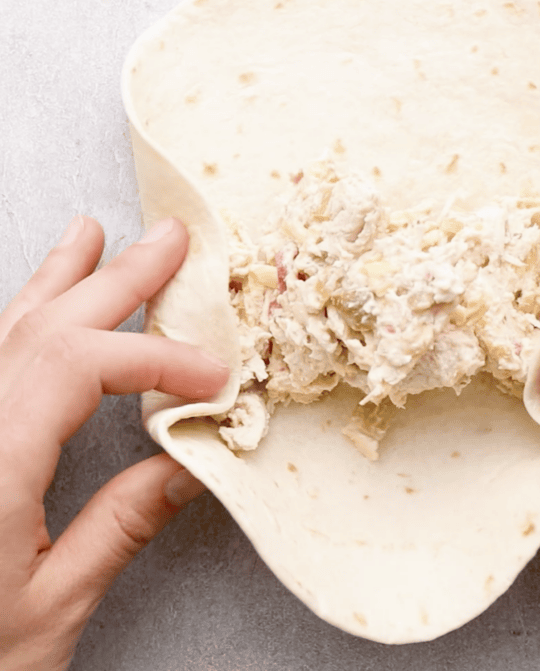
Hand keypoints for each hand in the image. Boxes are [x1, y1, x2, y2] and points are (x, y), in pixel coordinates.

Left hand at [0, 217, 227, 670]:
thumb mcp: (48, 609)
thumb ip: (121, 525)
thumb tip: (190, 464)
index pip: (79, 369)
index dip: (157, 360)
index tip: (214, 379)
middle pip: (44, 329)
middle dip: (117, 279)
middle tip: (169, 240)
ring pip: (6, 331)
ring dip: (60, 280)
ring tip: (92, 235)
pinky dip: (24, 319)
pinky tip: (40, 304)